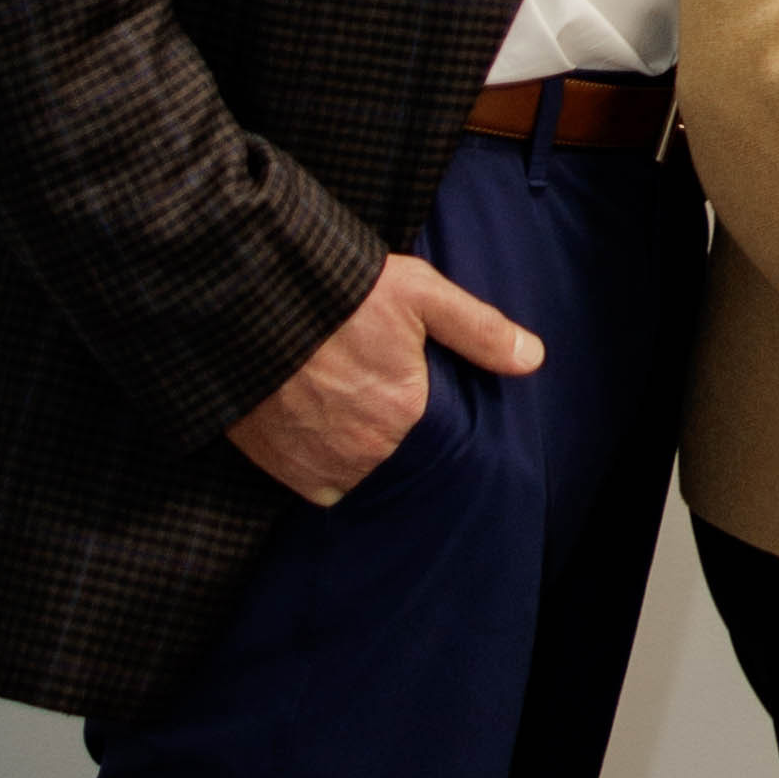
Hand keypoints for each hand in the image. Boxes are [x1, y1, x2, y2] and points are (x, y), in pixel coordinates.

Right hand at [226, 254, 540, 504]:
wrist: (244, 300)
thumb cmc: (335, 293)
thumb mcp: (419, 294)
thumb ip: (479, 330)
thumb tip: (534, 359)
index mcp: (404, 413)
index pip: (431, 433)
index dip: (416, 409)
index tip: (399, 386)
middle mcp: (365, 451)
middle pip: (390, 453)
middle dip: (383, 429)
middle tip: (363, 390)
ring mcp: (319, 464)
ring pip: (354, 472)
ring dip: (352, 451)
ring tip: (337, 407)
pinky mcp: (280, 468)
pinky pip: (314, 484)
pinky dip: (316, 463)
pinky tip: (312, 425)